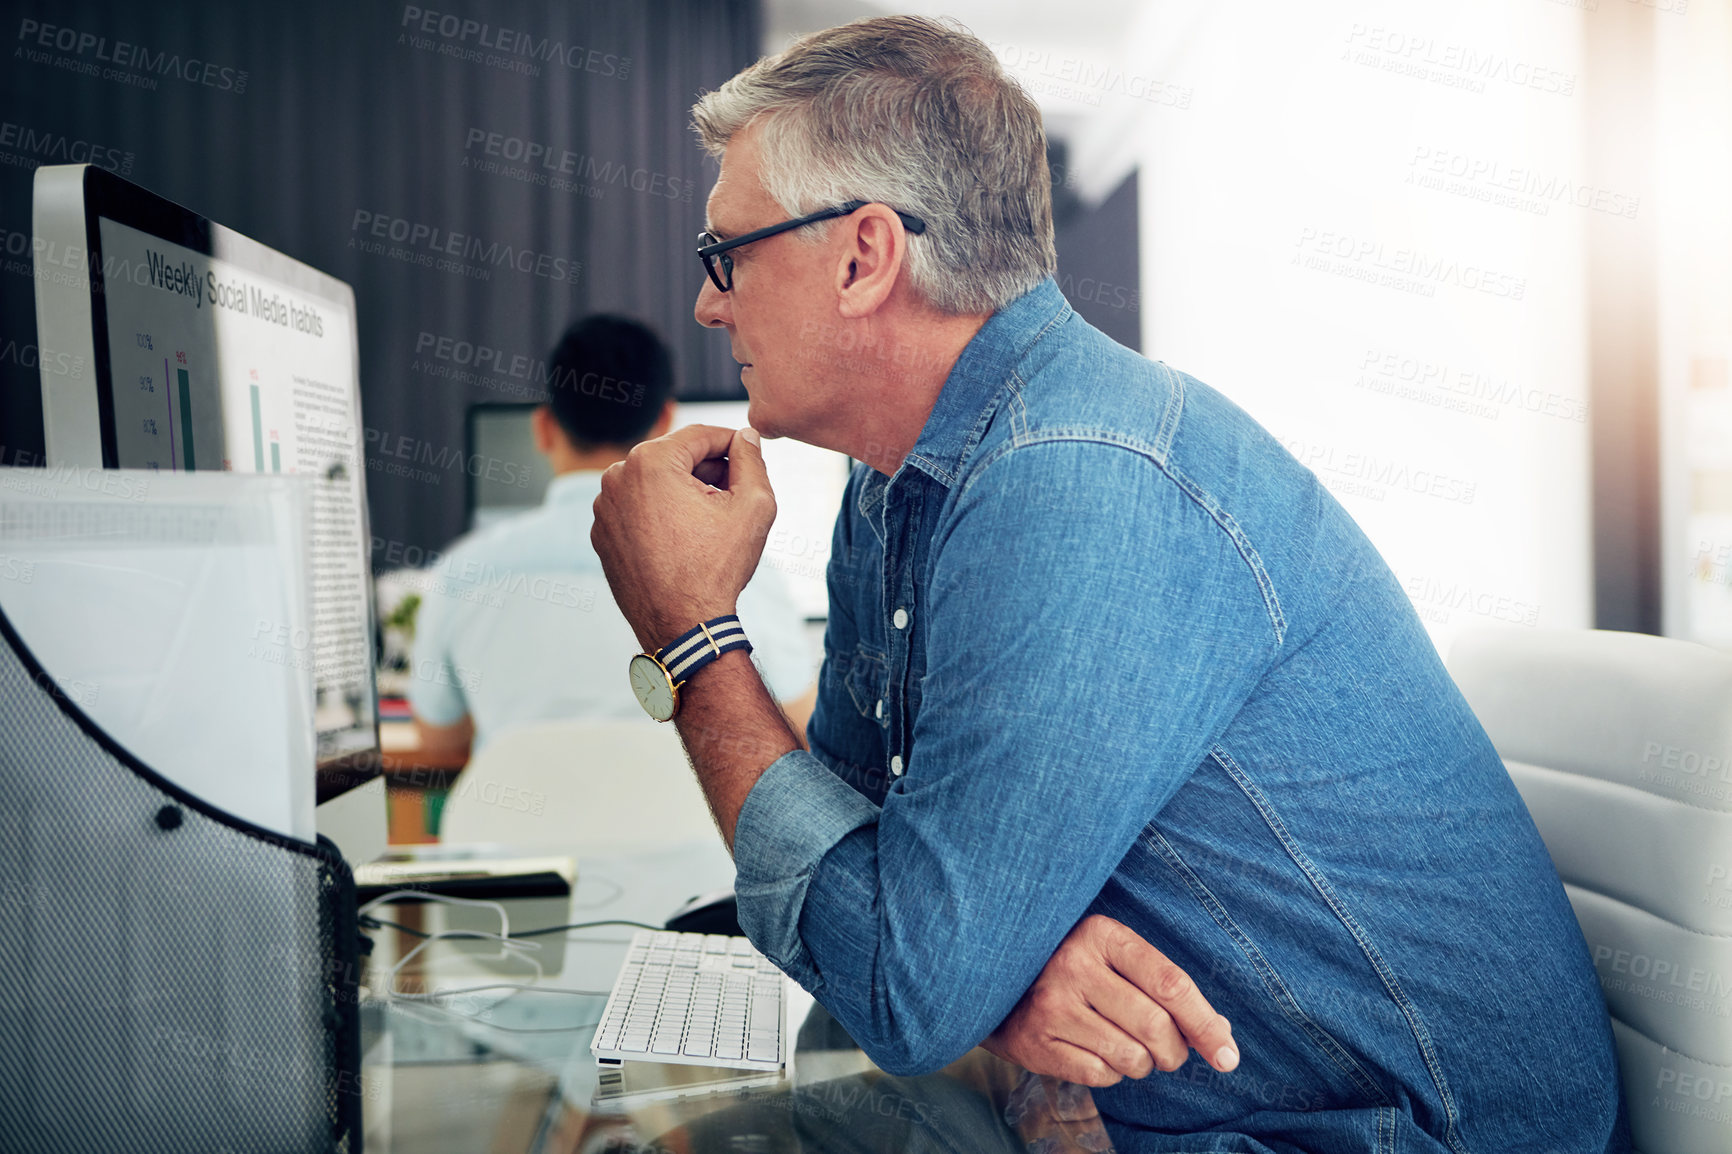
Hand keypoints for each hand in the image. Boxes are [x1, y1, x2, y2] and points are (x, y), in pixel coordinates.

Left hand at [591, 425, 775, 650]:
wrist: (682, 626)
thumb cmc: (717, 568)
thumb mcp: (752, 506)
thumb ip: (752, 460)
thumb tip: (746, 437)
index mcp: (650, 461)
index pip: (700, 436)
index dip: (733, 443)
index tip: (750, 456)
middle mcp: (617, 477)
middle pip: (674, 457)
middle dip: (707, 470)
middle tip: (735, 495)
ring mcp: (604, 507)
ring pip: (654, 483)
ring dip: (682, 492)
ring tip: (709, 522)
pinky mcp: (602, 534)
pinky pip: (636, 510)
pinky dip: (660, 515)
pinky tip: (684, 540)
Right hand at [982, 914, 1239, 1087]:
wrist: (996, 979)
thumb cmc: (1076, 970)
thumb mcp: (1116, 959)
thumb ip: (1166, 988)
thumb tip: (1222, 1035)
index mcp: (1101, 934)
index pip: (1170, 984)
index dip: (1206, 1024)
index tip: (1228, 1055)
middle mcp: (1073, 965)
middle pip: (1155, 1027)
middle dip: (1175, 1051)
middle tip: (1169, 1052)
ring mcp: (1051, 1005)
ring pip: (1131, 1058)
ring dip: (1143, 1064)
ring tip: (1128, 1047)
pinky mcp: (1037, 1043)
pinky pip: (1101, 1076)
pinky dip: (1111, 1073)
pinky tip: (1096, 1051)